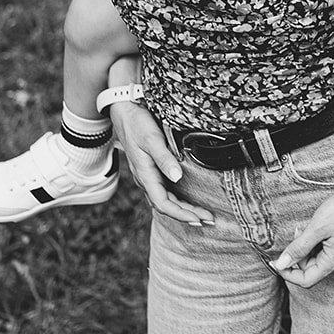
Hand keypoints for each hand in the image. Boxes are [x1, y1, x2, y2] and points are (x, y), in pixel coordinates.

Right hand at [105, 100, 215, 226]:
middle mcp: (146, 180)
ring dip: (184, 209)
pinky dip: (178, 199)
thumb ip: (164, 158)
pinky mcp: (151, 170)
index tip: (199, 219)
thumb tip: (178, 177)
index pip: (164, 204)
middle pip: (167, 205)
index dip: (181, 214)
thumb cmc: (137, 124)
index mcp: (145, 175)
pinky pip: (165, 191)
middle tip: (209, 220)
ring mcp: (148, 176)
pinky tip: (187, 201)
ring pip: (166, 200)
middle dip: (187, 215)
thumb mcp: (152, 139)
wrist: (124, 113)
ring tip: (202, 215)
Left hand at [271, 170, 333, 287]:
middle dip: (297, 255)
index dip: (287, 273)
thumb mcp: (317, 227)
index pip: (305, 280)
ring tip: (305, 228)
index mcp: (333, 262)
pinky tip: (315, 227)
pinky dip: (316, 242)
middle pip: (311, 269)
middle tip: (295, 234)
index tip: (275, 261)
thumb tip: (281, 264)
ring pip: (317, 259)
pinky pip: (326, 250)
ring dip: (306, 247)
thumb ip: (298, 248)